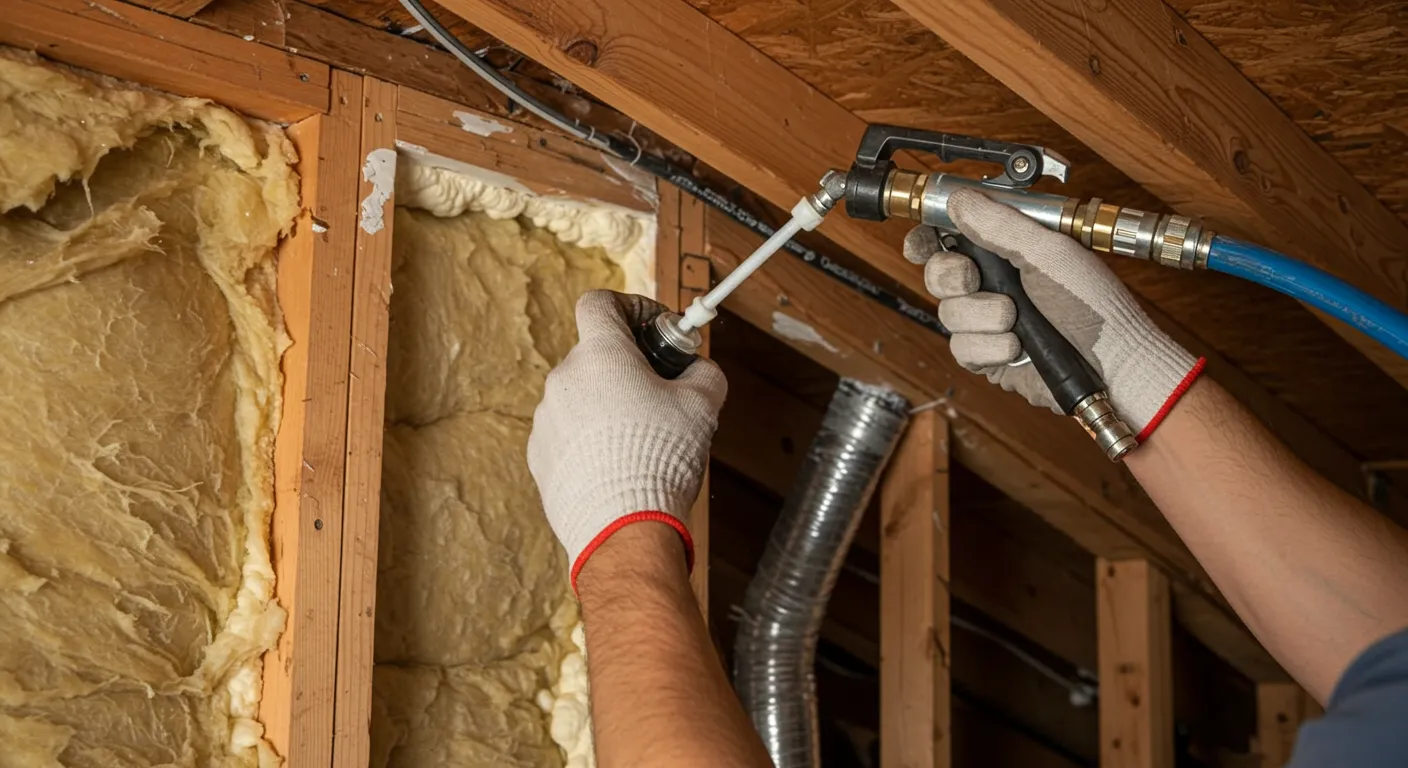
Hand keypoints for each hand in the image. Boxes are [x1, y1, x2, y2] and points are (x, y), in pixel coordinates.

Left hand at [528, 290, 726, 590]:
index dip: (630, 308)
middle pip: (595, 356)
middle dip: (627, 369)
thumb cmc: (662, 460)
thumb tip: (699, 370)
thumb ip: (703, 373)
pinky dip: (590, 440)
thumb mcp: (702, 406)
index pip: (600, 304)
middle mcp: (564, 380)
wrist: (625, 529)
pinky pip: (568, 434)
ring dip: (608, 406)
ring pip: (581, 397)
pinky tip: (617, 465)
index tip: (654, 330)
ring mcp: (547, 419)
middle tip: (661, 393)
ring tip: (641, 439)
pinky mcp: (540, 456)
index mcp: (601, 356)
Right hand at [908, 188, 1201, 438]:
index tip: (922, 243)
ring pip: (948, 312)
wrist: (1109, 365)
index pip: (952, 236)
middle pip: (938, 273)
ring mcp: (987, 320)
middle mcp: (994, 282)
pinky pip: (961, 348)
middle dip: (953, 276)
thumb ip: (1001, 224)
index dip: (929, 238)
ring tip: (1015, 320)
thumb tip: (959, 198)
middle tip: (974, 279)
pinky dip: (989, 347)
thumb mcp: (1049, 252)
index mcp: (1008, 249)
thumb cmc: (1092, 305)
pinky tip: (1016, 348)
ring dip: (982, 315)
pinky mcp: (987, 356)